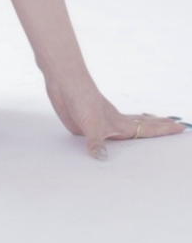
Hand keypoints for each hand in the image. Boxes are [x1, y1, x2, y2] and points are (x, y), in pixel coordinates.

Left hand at [43, 76, 187, 158]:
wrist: (64, 82)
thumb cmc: (80, 99)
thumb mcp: (89, 123)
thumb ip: (96, 142)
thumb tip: (102, 159)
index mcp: (120, 123)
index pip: (148, 128)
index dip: (165, 129)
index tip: (182, 128)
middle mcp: (114, 122)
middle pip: (143, 124)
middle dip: (160, 125)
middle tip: (177, 123)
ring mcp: (102, 121)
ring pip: (128, 124)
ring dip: (142, 124)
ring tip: (155, 122)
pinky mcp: (87, 123)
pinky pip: (107, 132)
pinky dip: (116, 132)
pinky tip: (113, 132)